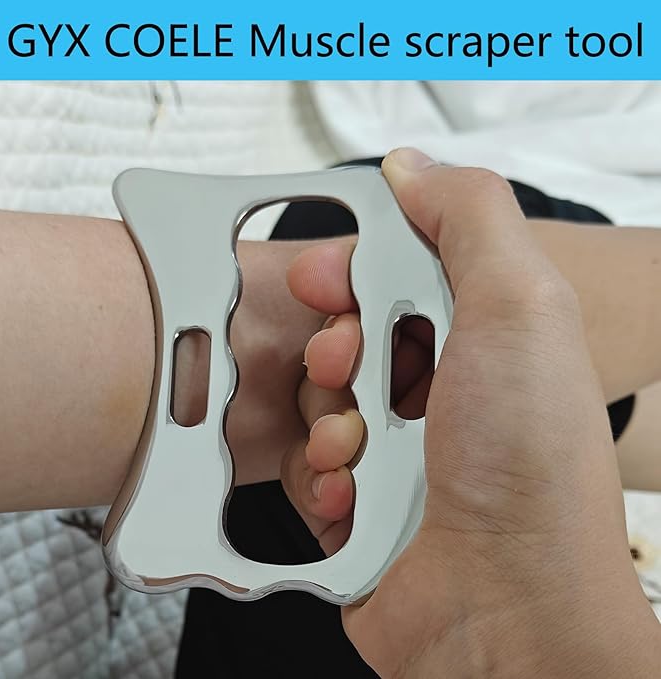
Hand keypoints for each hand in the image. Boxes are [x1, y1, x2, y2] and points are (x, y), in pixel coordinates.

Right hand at [287, 149, 659, 676]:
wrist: (510, 612)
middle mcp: (444, 393)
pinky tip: (352, 493)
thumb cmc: (528, 470)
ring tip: (358, 448)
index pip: (395, 277)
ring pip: (322, 407)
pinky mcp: (365, 505)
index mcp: (482, 338)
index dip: (350, 270)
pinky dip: (322, 477)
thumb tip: (413, 169)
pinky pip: (310, 469)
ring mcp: (403, 452)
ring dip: (329, 420)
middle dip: (334, 349)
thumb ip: (471, 217)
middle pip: (349, 338)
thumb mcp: (520, 307)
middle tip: (349, 368)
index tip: (323, 277)